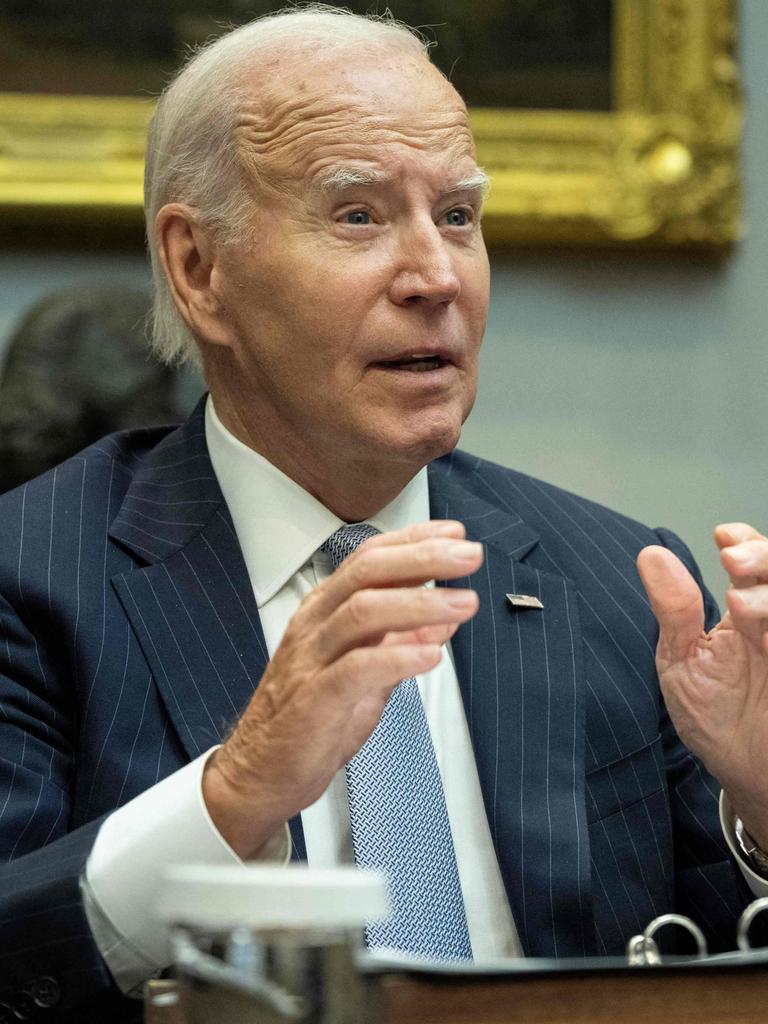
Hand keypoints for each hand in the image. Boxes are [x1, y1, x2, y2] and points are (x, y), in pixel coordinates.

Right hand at [203, 520, 482, 855]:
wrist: (259, 773)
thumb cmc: (310, 718)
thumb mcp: (365, 672)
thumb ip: (400, 642)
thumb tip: (444, 620)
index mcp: (324, 611)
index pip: (368, 558)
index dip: (413, 541)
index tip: (455, 533)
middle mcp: (315, 625)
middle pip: (366, 573)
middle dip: (422, 558)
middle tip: (468, 555)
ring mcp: (311, 660)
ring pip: (362, 612)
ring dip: (419, 603)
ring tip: (463, 603)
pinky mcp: (313, 701)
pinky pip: (357, 669)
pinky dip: (399, 657)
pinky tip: (432, 654)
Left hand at [637, 523, 767, 847]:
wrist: (742, 773)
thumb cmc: (713, 718)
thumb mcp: (682, 661)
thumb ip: (674, 609)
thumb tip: (649, 555)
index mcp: (747, 612)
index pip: (754, 560)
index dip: (744, 541)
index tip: (722, 538)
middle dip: (762, 555)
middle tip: (732, 561)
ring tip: (740, 606)